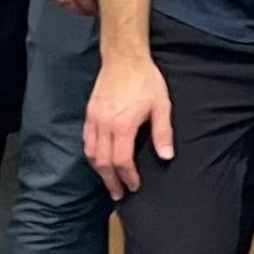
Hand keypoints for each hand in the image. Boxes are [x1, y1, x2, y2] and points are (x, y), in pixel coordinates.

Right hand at [84, 54, 172, 198]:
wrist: (124, 58)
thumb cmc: (145, 80)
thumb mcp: (161, 106)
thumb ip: (163, 132)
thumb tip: (166, 156)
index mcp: (122, 125)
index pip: (121, 160)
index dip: (127, 176)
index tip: (134, 186)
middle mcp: (104, 125)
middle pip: (103, 162)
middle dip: (110, 181)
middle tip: (118, 194)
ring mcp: (94, 119)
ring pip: (91, 153)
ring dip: (99, 170)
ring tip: (108, 181)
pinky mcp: (89, 113)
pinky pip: (86, 140)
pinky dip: (92, 154)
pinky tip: (99, 159)